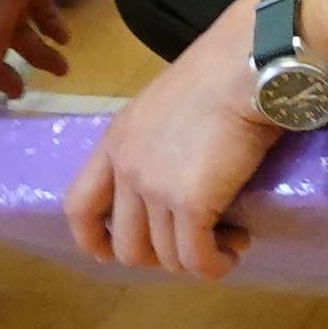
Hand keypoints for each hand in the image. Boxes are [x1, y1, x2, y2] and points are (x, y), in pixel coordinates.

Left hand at [62, 0, 283, 279]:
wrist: (248, 64)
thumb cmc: (220, 72)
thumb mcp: (165, 105)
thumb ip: (156, 141)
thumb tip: (178, 173)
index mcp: (116, 141)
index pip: (79, 206)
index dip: (93, 239)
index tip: (111, 254)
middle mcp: (127, 168)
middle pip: (127, 246)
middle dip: (161, 257)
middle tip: (195, 242)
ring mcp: (155, 188)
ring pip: (167, 257)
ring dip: (199, 258)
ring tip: (230, 238)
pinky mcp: (190, 204)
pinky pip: (197, 260)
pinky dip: (217, 264)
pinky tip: (236, 248)